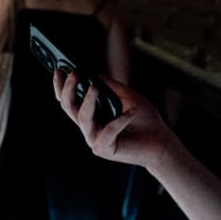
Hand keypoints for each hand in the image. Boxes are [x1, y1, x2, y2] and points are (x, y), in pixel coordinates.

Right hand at [55, 71, 173, 171]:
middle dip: (68, 89)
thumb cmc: (144, 119)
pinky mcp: (106, 149)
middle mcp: (90, 127)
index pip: (69, 101)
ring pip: (83, 118)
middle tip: (74, 74)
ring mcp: (95, 139)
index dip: (61, 86)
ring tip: (94, 88)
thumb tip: (93, 75)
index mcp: (92, 114)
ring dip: (88, 101)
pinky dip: (120, 120)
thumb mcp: (127, 96)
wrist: (161, 141)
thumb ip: (110, 87)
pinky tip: (133, 112)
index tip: (59, 70)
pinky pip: (107, 131)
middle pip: (69, 108)